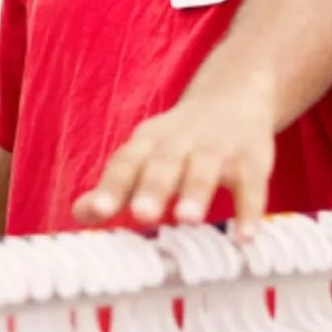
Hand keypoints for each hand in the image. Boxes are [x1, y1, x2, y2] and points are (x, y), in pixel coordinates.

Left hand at [71, 85, 276, 239]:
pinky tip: (245, 237)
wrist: (235, 94)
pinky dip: (249, 210)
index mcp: (149, 142)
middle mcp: (181, 141)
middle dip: (153, 188)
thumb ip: (115, 185)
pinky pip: (251, 184)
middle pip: (164, 162)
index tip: (98, 212)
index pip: (126, 161)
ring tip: (186, 219)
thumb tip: (79, 214)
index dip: (111, 185)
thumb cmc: (180, 139)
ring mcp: (218, 148)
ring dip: (196, 192)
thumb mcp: (146, 154)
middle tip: (142, 215)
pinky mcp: (252, 158)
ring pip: (205, 168)